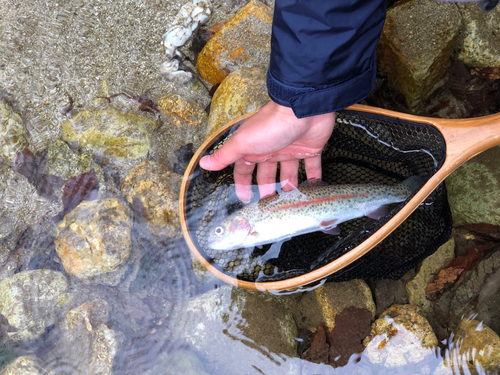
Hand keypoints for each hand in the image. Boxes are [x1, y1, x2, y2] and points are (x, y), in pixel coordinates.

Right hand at [199, 101, 335, 201]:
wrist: (303, 109)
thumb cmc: (270, 126)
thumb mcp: (243, 143)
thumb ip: (224, 155)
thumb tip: (203, 164)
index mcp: (254, 148)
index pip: (245, 169)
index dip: (243, 184)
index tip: (244, 199)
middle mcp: (272, 150)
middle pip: (267, 174)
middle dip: (267, 190)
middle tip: (270, 207)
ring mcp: (291, 149)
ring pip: (289, 173)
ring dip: (289, 187)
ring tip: (291, 202)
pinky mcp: (310, 149)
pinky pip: (312, 167)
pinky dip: (314, 177)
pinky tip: (313, 190)